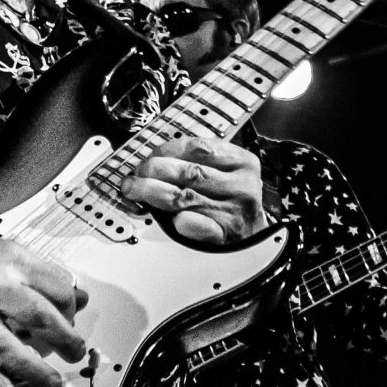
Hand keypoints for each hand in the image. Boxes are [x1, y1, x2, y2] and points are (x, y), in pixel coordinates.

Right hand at [0, 228, 87, 386]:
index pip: (56, 286)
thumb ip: (40, 272)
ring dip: (34, 370)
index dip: (71, 306)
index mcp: (9, 260)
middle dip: (65, 339)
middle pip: (39, 316)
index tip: (71, 317)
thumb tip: (80, 296)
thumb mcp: (3, 248)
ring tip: (52, 383)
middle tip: (75, 353)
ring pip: (8, 346)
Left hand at [122, 137, 266, 245]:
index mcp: (242, 162)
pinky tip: (165, 216)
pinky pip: (195, 224)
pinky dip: (177, 220)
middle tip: (135, 175)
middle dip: (153, 171)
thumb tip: (155, 158)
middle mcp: (240, 186)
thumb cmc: (232, 203)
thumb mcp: (228, 174)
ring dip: (150, 192)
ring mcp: (233, 212)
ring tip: (132, 190)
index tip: (149, 156)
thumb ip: (201, 162)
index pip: (199, 147)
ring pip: (182, 197)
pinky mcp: (223, 236)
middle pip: (188, 171)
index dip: (166, 150)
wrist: (253, 239)